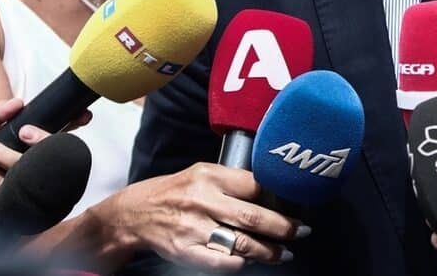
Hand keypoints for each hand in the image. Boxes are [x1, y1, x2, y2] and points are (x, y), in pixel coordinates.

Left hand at [0, 98, 86, 221]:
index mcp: (28, 137)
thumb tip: (18, 103)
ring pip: (26, 167)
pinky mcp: (9, 196)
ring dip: (2, 154)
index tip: (82, 116)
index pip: (58, 130)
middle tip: (24, 132)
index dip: (72, 123)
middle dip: (41, 139)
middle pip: (51, 150)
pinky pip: (5, 183)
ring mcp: (22, 178)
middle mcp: (30, 158)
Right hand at [97, 163, 304, 270]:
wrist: (135, 213)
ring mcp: (194, 228)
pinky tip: (252, 261)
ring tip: (284, 253)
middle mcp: (203, 200)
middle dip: (283, 227)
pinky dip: (240, 263)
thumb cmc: (177, 191)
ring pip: (241, 242)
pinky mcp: (186, 250)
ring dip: (268, 251)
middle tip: (301, 231)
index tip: (296, 205)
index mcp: (210, 176)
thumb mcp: (203, 173)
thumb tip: (273, 192)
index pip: (255, 186)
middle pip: (253, 217)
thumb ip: (233, 181)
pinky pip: (221, 261)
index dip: (280, 197)